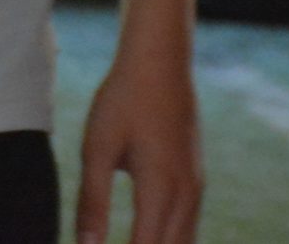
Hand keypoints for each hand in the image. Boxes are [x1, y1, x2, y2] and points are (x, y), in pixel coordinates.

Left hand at [75, 45, 202, 243]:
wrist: (160, 62)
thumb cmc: (123, 101)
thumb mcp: (97, 148)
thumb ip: (92, 201)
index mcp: (161, 190)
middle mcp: (186, 195)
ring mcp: (196, 187)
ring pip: (186, 243)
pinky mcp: (195, 179)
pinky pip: (188, 227)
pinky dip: (173, 243)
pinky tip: (154, 242)